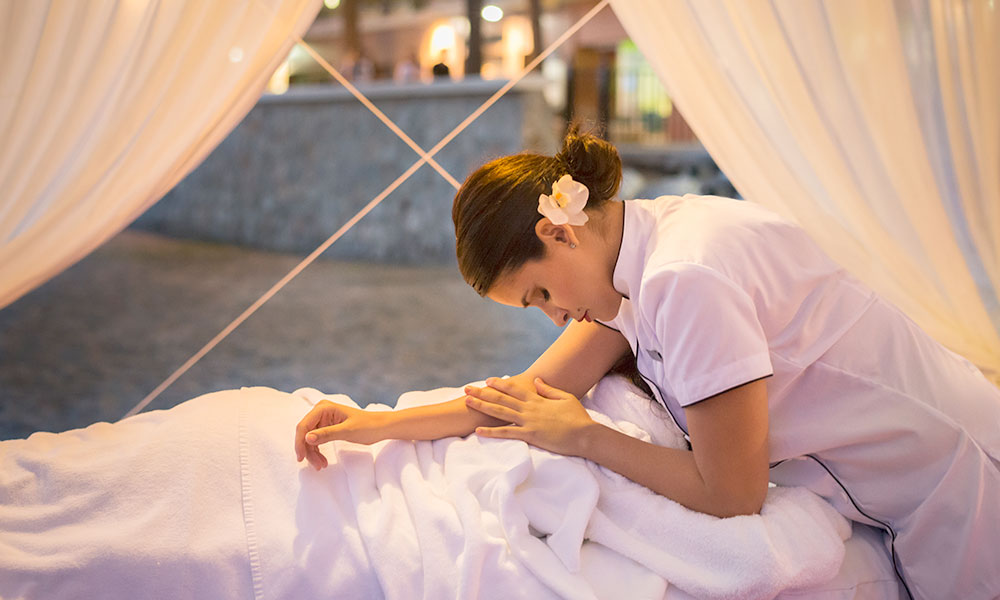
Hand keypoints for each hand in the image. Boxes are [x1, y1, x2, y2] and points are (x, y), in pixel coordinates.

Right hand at [294, 399, 386, 469]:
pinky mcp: (327, 427)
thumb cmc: (367, 426)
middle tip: (317, 466)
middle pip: (305, 433)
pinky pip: (316, 441)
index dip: (300, 442)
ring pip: (309, 439)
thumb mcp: (347, 431)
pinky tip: (323, 462)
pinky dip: (317, 452)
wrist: (381, 427)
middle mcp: (321, 411)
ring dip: (313, 454)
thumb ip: (326, 434)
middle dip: (308, 450)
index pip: (304, 425)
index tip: (301, 458)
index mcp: (324, 407)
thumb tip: (307, 438)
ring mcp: (323, 419)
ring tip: (321, 466)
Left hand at [463, 377, 595, 456]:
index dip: (500, 384)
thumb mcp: (565, 398)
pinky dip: (492, 432)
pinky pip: (507, 433)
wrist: (585, 435)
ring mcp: (528, 422)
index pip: (514, 389)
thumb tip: (536, 380)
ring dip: (482, 407)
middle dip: (483, 393)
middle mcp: (529, 409)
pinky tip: (479, 430)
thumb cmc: (578, 417)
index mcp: (537, 400)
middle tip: (467, 389)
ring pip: (500, 413)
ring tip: (467, 402)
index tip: (487, 380)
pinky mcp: (530, 435)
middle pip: (501, 399)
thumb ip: (549, 390)